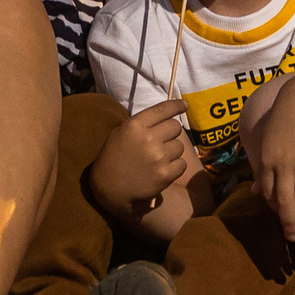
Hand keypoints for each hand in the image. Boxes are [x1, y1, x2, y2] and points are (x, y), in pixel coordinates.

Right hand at [87, 96, 195, 221]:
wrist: (110, 188)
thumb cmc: (114, 158)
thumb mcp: (121, 133)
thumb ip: (142, 123)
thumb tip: (167, 115)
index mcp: (135, 125)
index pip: (163, 109)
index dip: (176, 106)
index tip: (184, 106)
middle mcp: (148, 138)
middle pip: (175, 127)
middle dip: (171, 133)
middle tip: (161, 142)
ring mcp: (158, 157)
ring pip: (180, 146)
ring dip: (172, 151)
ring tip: (158, 159)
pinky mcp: (165, 174)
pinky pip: (182, 164)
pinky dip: (175, 167)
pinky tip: (162, 170)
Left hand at [241, 69, 294, 241]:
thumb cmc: (285, 120)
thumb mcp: (267, 143)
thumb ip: (262, 169)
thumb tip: (255, 192)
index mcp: (268, 161)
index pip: (270, 193)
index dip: (276, 211)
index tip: (283, 224)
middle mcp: (284, 163)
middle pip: (286, 199)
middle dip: (290, 221)